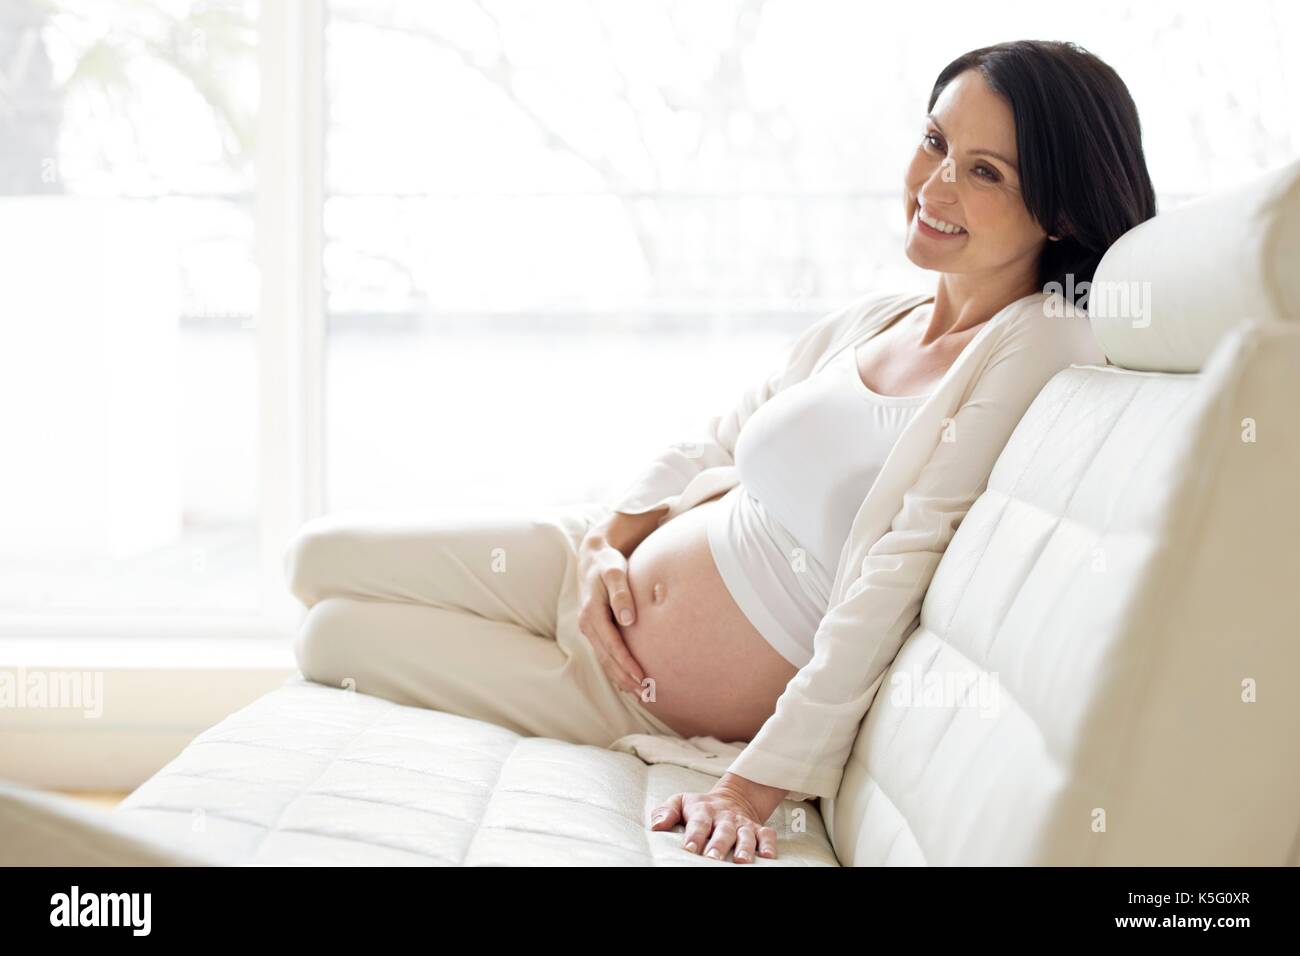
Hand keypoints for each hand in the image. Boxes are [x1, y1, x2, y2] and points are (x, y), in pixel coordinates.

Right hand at [576, 530, 646, 693]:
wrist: (593, 558)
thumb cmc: (607, 563)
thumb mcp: (615, 571)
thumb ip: (621, 593)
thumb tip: (628, 619)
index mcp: (591, 613)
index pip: (611, 645)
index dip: (626, 662)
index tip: (642, 676)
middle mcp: (587, 625)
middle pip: (607, 658)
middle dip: (625, 678)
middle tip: (645, 694)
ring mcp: (589, 629)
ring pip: (604, 660)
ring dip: (620, 679)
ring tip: (639, 694)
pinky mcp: (595, 630)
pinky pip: (604, 655)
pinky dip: (615, 670)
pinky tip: (627, 682)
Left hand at [649, 772, 787, 862]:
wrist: (732, 797)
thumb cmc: (700, 806)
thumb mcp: (680, 801)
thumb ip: (666, 812)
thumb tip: (656, 826)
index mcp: (703, 810)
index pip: (698, 823)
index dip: (694, 836)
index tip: (689, 849)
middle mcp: (724, 818)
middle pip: (723, 831)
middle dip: (718, 845)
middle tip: (712, 858)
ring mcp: (742, 823)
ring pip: (745, 834)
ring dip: (744, 848)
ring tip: (741, 861)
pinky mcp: (757, 829)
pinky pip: (767, 835)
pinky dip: (769, 845)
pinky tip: (768, 856)